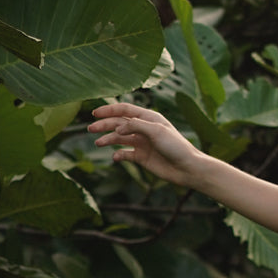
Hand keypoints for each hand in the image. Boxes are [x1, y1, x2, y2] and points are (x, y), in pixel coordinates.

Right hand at [88, 101, 202, 187]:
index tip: (95, 113)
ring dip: (108, 139)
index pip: (125, 110)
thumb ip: (135, 126)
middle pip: (119, 124)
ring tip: (98, 143)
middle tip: (90, 129)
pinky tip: (115, 157)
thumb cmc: (175, 146)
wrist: (187, 168)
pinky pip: (125, 154)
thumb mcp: (156, 131)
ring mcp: (142, 143)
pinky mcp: (142, 157)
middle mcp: (143, 128)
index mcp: (148, 118)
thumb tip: (117, 128)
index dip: (109, 110)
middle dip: (104, 125)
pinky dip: (118, 154)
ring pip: (120, 139)